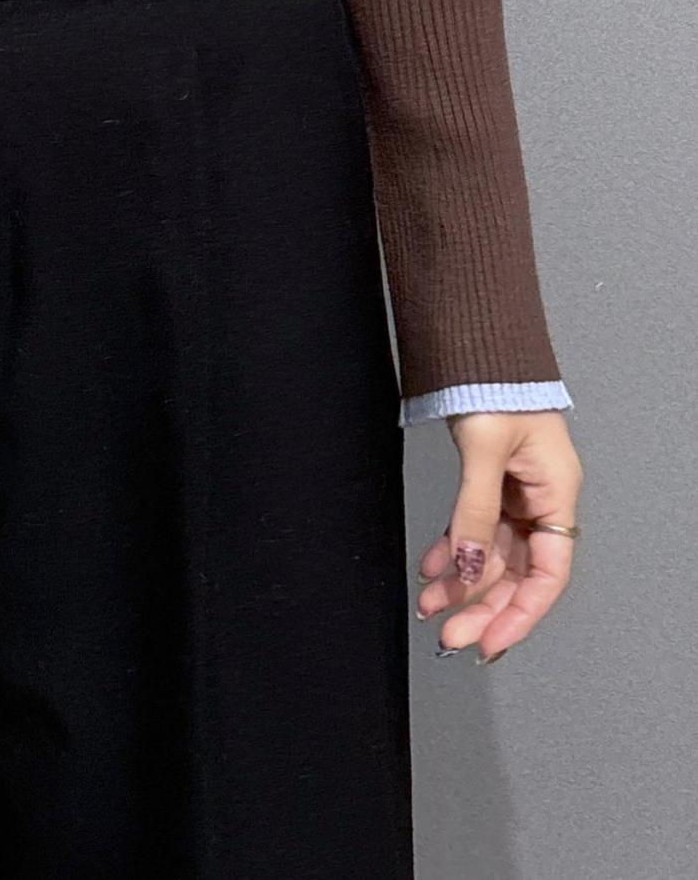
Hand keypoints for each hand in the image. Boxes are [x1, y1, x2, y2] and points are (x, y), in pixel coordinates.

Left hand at [414, 408, 582, 664]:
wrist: (476, 344)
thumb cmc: (495, 383)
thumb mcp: (484, 450)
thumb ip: (475, 512)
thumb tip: (467, 567)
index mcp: (555, 492)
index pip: (547, 573)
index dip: (520, 613)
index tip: (488, 640)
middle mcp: (540, 498)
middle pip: (517, 572)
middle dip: (482, 607)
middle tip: (449, 636)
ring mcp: (515, 491)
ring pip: (491, 555)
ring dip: (461, 583)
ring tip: (430, 607)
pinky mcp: (491, 482)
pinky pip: (474, 529)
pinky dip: (451, 550)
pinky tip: (430, 569)